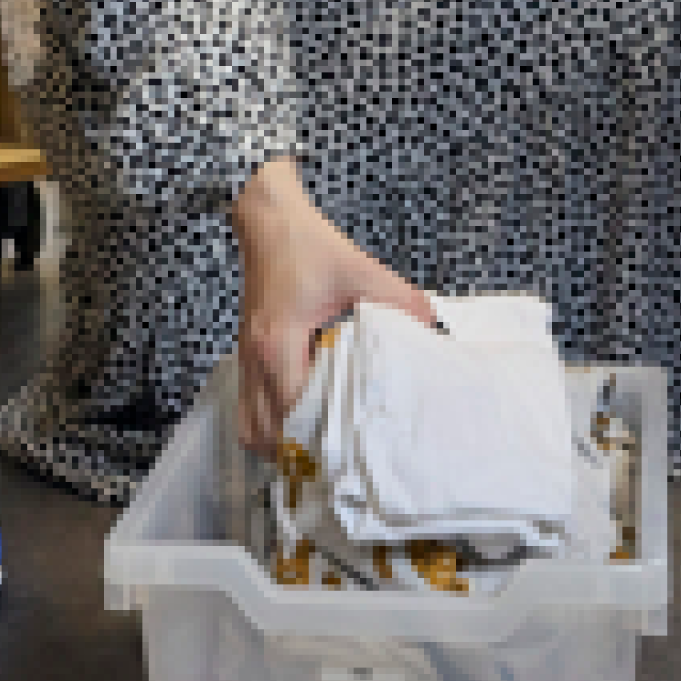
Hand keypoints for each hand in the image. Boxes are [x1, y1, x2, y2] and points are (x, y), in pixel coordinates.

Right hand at [231, 161, 439, 453]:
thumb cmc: (308, 246)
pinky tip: (297, 423)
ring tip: (316, 449)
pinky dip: (268, 426)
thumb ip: (400, 301)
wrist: (268, 221)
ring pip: (249, 427)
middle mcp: (256, 357)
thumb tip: (435, 331)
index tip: (350, 450)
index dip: (319, 435)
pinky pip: (247, 409)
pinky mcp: (246, 355)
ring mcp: (245, 359)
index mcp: (280, 341)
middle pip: (264, 432)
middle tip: (337, 460)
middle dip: (298, 452)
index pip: (293, 408)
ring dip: (279, 444)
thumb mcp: (360, 270)